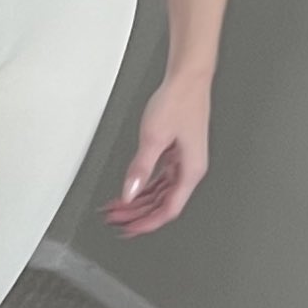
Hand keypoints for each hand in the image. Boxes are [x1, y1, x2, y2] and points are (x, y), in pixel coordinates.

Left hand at [101, 74, 211, 238]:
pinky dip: (145, 185)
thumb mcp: (153, 137)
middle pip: (163, 203)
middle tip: (116, 219)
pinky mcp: (177, 151)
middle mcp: (190, 168)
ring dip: (140, 200)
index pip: (169, 209)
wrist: (187, 78)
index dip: (148, 223)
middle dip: (139, 213)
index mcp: (191, 170)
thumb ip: (140, 168)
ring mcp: (184, 160)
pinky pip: (161, 177)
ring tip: (119, 206)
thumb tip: (129, 193)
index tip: (130, 229)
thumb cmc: (179, 101)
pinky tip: (132, 189)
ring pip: (161, 191)